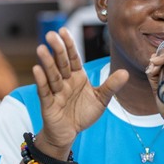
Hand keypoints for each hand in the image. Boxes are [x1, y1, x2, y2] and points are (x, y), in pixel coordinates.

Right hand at [33, 28, 127, 157]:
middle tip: (51, 34)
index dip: (69, 45)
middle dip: (57, 49)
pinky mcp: (48, 104)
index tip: (64, 30)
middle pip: (61, 63)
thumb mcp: (101, 99)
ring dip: (47, 62)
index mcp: (77, 76)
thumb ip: (111, 86)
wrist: (69, 133)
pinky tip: (37, 69)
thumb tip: (126, 73)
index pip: (73, 58)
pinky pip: (44, 91)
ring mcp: (55, 91)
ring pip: (52, 75)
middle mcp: (65, 81)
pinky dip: (41, 80)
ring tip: (41, 48)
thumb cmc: (83, 114)